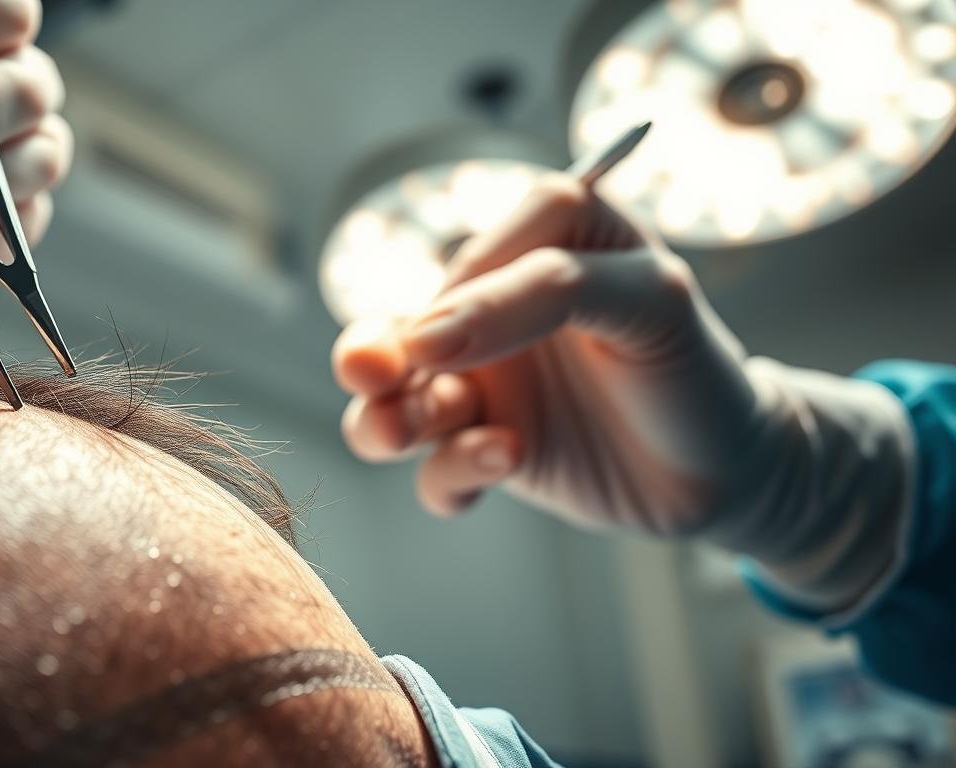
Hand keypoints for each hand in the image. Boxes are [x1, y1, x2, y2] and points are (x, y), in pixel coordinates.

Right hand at [333, 174, 763, 532]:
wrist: (731, 472)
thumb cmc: (695, 365)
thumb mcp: (646, 299)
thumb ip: (543, 292)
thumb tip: (428, 333)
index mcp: (537, 250)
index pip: (469, 259)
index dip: (452, 296)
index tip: (443, 339)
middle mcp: (496, 316)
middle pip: (399, 330)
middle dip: (370, 355)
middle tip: (373, 377)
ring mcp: (487, 387)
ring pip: (395, 403)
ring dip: (385, 420)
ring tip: (405, 434)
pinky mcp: (487, 453)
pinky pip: (437, 471)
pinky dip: (451, 472)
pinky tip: (502, 460)